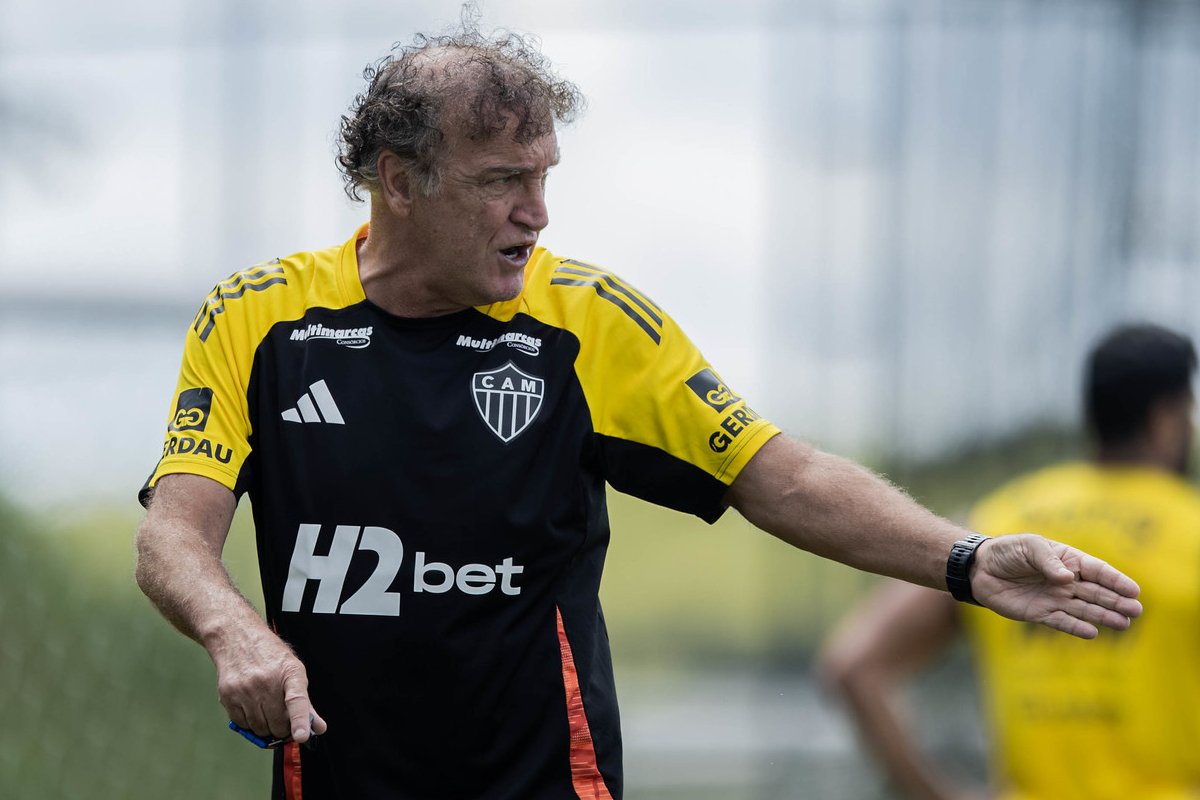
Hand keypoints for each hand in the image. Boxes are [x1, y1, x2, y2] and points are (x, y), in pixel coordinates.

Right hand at [211, 625, 328, 742]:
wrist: (238, 639)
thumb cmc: (268, 655)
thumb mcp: (293, 671)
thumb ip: (305, 702)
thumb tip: (318, 727)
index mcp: (289, 672)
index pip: (297, 700)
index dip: (300, 720)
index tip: (301, 736)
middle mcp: (267, 681)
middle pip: (277, 723)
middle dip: (283, 729)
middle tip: (283, 722)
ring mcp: (246, 689)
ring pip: (260, 728)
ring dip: (266, 728)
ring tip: (267, 712)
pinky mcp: (228, 696)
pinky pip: (242, 725)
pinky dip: (249, 724)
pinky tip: (252, 709)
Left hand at [969, 534, 1141, 638]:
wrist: (979, 568)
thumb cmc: (1007, 552)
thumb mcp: (1029, 546)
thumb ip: (1048, 561)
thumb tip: (1069, 579)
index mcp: (1067, 560)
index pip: (1097, 571)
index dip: (1115, 580)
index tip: (1134, 590)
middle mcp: (1065, 581)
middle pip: (1096, 593)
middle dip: (1116, 601)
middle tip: (1136, 611)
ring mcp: (1054, 598)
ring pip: (1084, 609)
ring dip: (1103, 616)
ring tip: (1123, 624)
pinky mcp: (1040, 613)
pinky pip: (1062, 622)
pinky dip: (1076, 628)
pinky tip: (1092, 633)